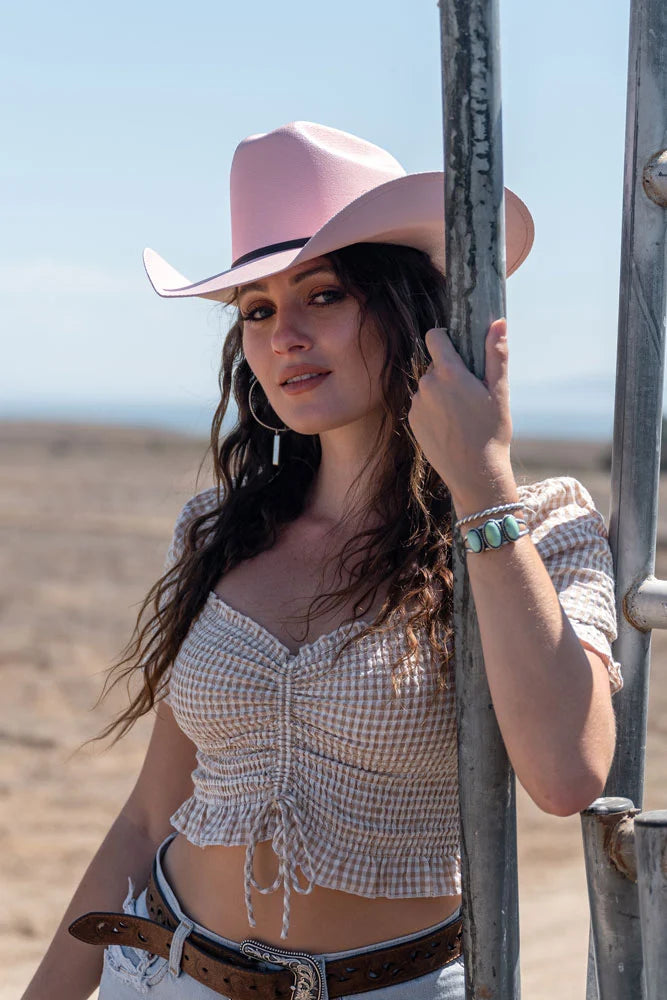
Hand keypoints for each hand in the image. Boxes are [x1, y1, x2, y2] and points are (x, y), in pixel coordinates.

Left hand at [406, 318, 517, 514]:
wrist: (474, 473)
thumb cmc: (491, 431)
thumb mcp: (499, 391)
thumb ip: (496, 354)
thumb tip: (498, 322)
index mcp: (449, 373)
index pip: (435, 337)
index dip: (445, 338)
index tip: (456, 348)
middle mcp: (427, 385)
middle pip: (435, 365)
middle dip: (449, 371)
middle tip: (470, 393)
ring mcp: (417, 404)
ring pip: (428, 386)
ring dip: (440, 392)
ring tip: (461, 414)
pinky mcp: (412, 421)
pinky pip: (421, 405)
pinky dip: (433, 409)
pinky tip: (450, 426)